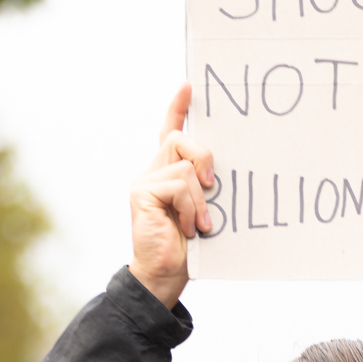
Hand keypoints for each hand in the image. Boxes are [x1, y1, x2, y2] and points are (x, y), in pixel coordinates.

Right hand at [130, 85, 214, 308]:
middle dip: (204, 156)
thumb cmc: (189, 246)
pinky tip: (191, 228)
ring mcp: (144, 181)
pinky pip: (178, 185)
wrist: (165, 275)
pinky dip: (192, 208)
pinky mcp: (141, 193)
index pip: (169, 131)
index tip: (189, 86)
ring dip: (201, 198)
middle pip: (180, 139)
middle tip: (213, 184)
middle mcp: (153, 171)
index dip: (177, 108)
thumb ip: (206, 186)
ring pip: (184, 166)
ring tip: (201, 224)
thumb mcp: (204, 208)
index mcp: (168, 173)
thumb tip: (221, 171)